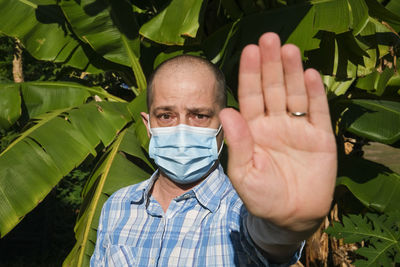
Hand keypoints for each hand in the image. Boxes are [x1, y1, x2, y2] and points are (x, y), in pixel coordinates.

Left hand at [219, 33, 336, 232]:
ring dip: (292, 71)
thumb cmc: (262, 197)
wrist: (291, 216)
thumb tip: (226, 111)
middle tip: (269, 39)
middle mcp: (274, 123)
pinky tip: (310, 74)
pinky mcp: (320, 136)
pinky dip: (315, 93)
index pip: (250, 95)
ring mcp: (297, 128)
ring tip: (288, 50)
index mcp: (253, 129)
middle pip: (272, 87)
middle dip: (270, 64)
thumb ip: (237, 143)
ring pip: (294, 94)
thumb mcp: (244, 173)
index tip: (249, 50)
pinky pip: (317, 111)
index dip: (249, 73)